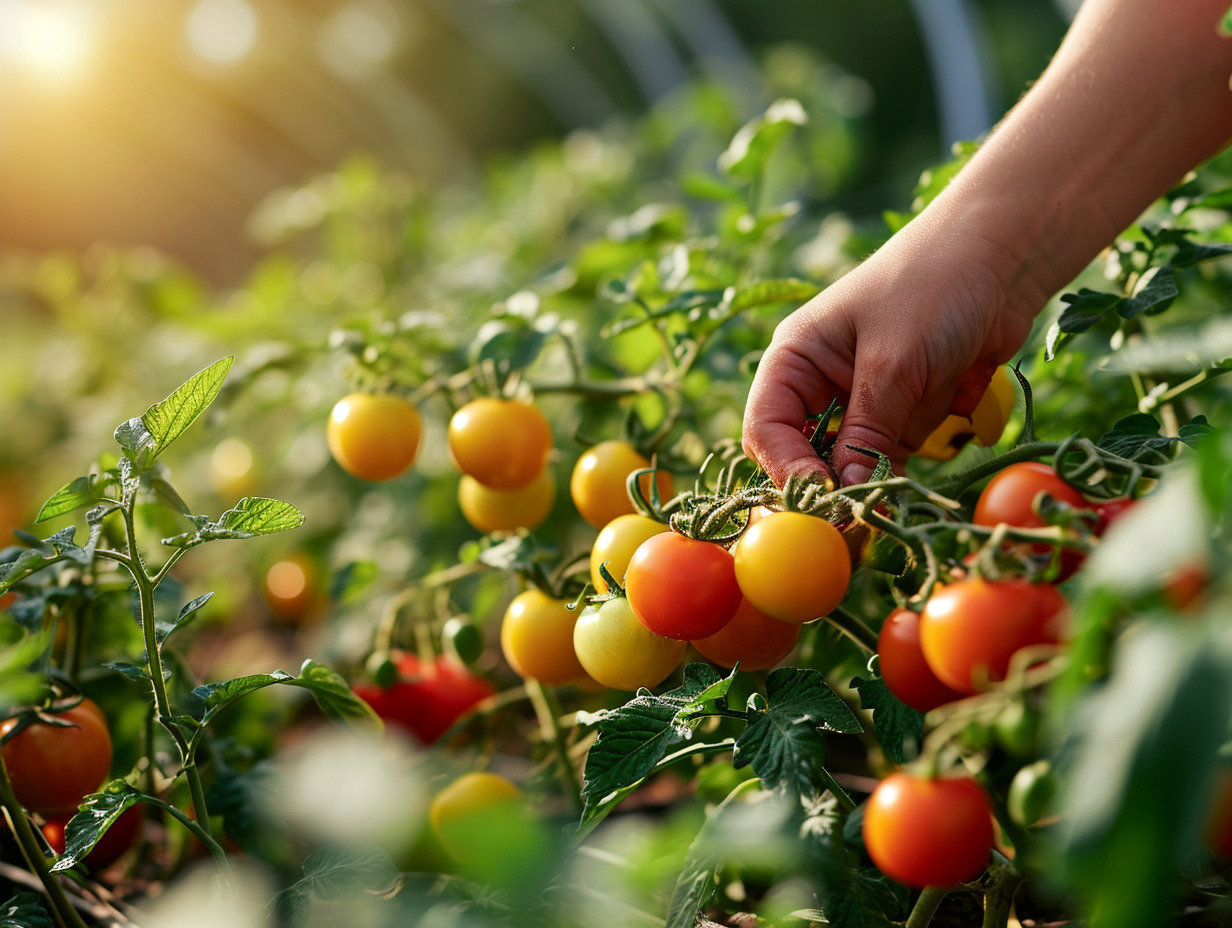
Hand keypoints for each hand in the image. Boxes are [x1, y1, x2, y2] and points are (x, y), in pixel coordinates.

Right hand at [741, 212, 1036, 486]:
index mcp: (796, 360)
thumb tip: (845, 499)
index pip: (768, 430)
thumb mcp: (894, 362)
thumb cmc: (934, 287)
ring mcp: (866, 401)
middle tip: (857, 518)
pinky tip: (925, 466)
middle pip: (807, 455)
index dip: (789, 470)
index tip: (825, 501)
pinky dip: (912, 466)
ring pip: (856, 463)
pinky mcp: (906, 413)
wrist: (1007, 254)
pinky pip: (898, 457)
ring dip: (879, 475)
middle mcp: (822, 384)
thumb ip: (868, 433)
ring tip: (900, 484)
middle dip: (833, 484)